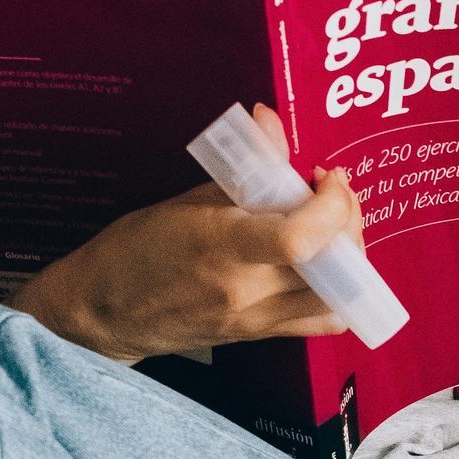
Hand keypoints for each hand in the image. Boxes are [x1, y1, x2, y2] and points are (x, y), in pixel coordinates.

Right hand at [13, 103, 364, 362]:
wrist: (108, 312)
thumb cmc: (138, 250)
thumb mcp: (185, 200)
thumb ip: (243, 168)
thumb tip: (270, 121)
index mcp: (222, 247)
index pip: (300, 238)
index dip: (332, 206)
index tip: (327, 179)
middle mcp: (247, 291)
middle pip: (332, 267)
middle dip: (347, 223)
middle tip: (332, 196)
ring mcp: (258, 320)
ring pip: (337, 298)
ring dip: (350, 258)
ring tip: (331, 228)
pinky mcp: (263, 337)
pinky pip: (323, 321)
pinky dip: (338, 291)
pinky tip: (324, 263)